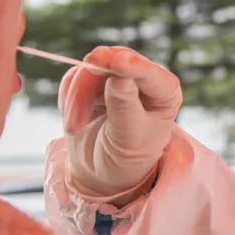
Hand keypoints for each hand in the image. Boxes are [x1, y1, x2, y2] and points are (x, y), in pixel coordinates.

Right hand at [59, 46, 182, 204]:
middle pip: (114, 62)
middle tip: (74, 108)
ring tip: (74, 128)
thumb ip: (124, 107)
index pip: (149, 72)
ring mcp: (115, 76)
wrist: (102, 172)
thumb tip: (118, 76)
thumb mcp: (129, 138)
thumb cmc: (126, 158)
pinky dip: (68, 100)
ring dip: (76, 99)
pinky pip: (72, 79)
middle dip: (89, 85)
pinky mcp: (90, 81)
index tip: (115, 62)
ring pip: (88, 70)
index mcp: (165, 92)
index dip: (132, 65)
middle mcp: (143, 79)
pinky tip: (75, 121)